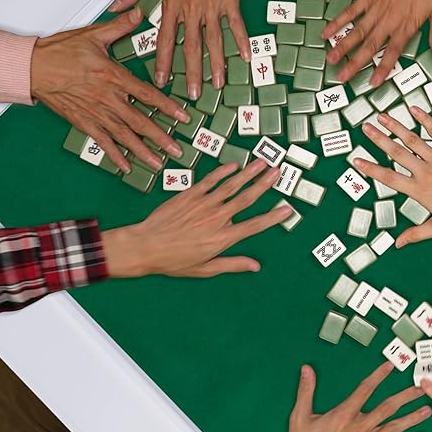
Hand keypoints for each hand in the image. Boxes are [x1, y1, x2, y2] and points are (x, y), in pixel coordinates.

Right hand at [31, 8, 188, 172]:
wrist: (31, 67)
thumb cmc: (59, 52)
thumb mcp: (93, 35)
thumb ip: (119, 27)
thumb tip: (137, 14)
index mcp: (113, 77)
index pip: (147, 95)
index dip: (168, 107)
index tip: (184, 117)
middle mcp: (107, 98)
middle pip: (140, 121)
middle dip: (161, 138)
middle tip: (177, 151)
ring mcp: (95, 113)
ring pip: (124, 135)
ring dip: (142, 151)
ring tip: (158, 163)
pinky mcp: (83, 122)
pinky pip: (102, 141)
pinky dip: (114, 155)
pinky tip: (127, 166)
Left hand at [101, 160, 290, 277]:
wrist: (145, 246)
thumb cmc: (174, 261)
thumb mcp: (205, 269)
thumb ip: (232, 264)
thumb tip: (255, 266)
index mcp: (222, 238)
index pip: (254, 226)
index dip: (272, 218)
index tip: (287, 210)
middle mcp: (216, 218)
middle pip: (246, 198)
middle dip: (264, 185)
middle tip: (278, 172)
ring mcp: (203, 204)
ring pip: (231, 186)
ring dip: (248, 173)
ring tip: (262, 163)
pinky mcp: (190, 195)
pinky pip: (210, 181)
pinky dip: (223, 172)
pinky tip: (233, 165)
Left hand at [110, 0, 250, 96]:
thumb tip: (115, 7)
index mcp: (172, 4)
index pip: (165, 40)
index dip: (163, 63)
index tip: (161, 81)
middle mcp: (192, 10)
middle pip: (191, 48)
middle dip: (192, 74)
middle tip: (193, 94)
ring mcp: (212, 7)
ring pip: (214, 41)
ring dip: (217, 64)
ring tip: (219, 84)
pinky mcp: (229, 0)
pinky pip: (236, 25)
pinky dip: (241, 41)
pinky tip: (246, 57)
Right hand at [280, 362, 429, 431]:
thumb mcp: (299, 418)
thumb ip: (306, 391)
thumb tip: (307, 370)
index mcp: (344, 414)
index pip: (365, 389)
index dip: (378, 376)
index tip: (390, 366)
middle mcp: (360, 427)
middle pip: (388, 408)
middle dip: (406, 397)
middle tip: (421, 388)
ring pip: (394, 428)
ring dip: (412, 418)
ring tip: (427, 410)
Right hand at [321, 0, 431, 86]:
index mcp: (405, 24)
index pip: (392, 52)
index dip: (383, 68)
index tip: (372, 83)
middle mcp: (387, 18)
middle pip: (369, 45)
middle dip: (355, 63)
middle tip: (341, 77)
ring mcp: (375, 6)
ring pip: (356, 30)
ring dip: (343, 46)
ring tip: (330, 59)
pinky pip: (351, 10)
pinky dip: (338, 21)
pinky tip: (327, 32)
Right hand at [353, 106, 431, 246]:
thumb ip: (415, 234)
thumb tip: (398, 244)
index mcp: (419, 191)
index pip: (388, 178)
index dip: (370, 169)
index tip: (357, 161)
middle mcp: (425, 172)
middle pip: (396, 153)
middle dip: (378, 139)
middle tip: (364, 128)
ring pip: (412, 139)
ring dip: (395, 126)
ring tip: (381, 116)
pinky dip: (424, 119)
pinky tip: (414, 109)